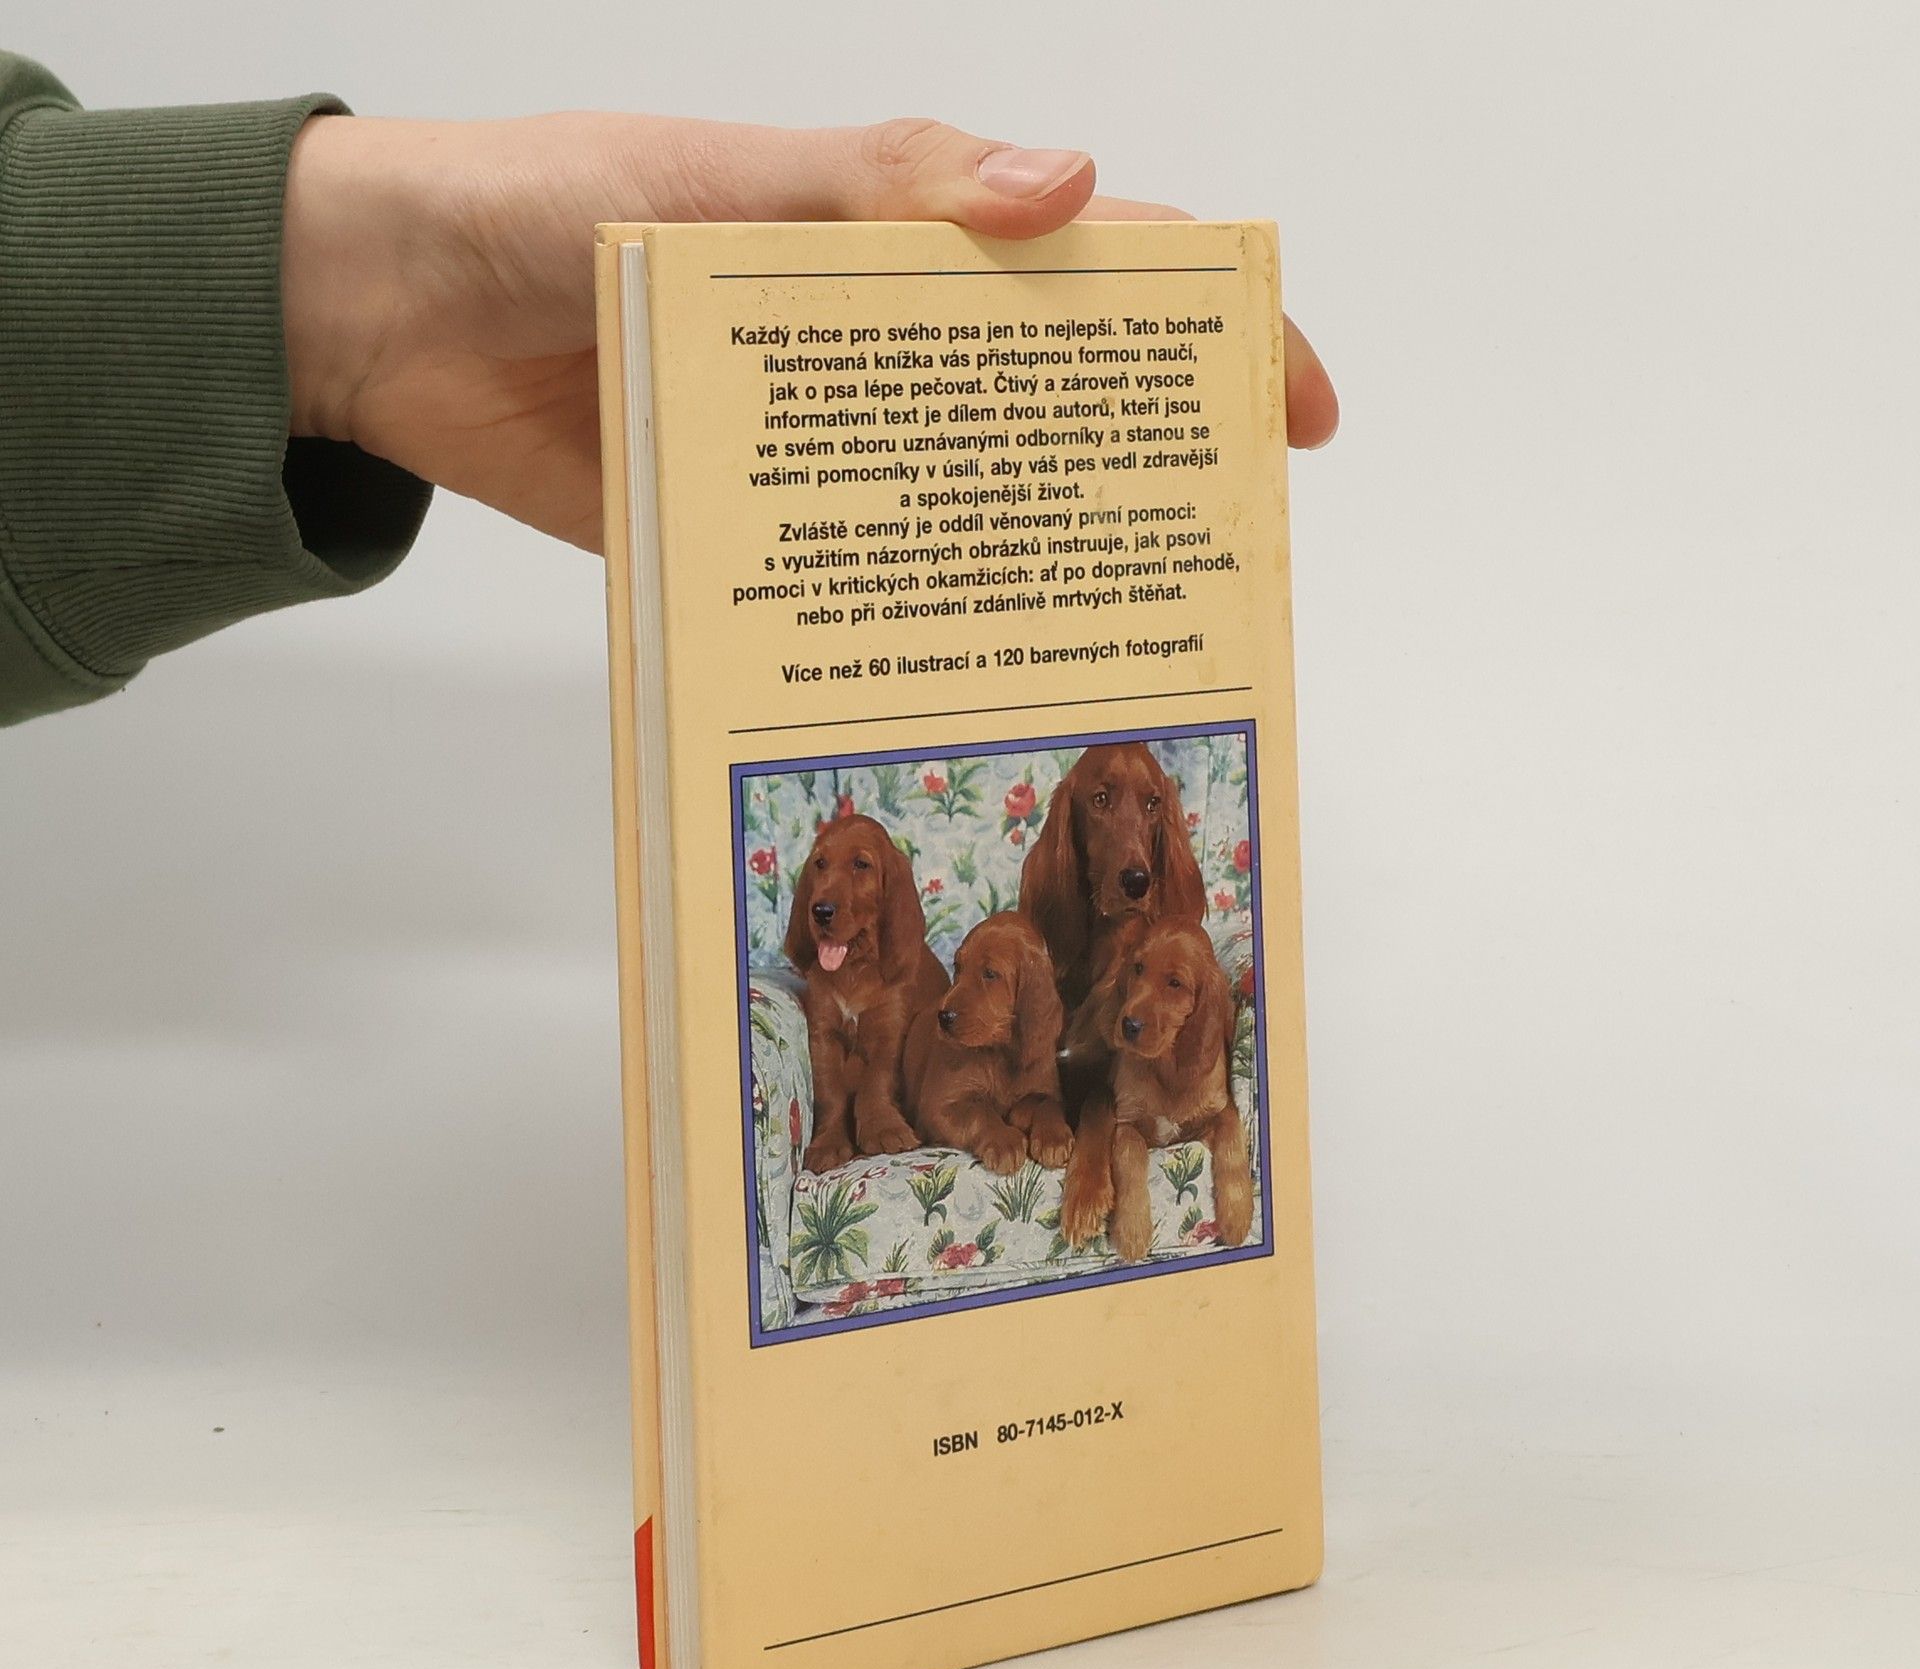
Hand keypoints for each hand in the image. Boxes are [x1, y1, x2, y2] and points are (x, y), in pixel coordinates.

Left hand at [282, 114, 1339, 551]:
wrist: (390, 318)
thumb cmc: (543, 211)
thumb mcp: (718, 181)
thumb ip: (878, 188)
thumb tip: (1068, 190)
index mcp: (893, 241)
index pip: (1084, 272)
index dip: (1203, 325)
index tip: (1287, 398)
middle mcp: (879, 352)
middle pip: (1045, 408)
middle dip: (1146, 468)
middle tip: (1220, 551)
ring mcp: (825, 458)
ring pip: (962, 508)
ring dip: (1041, 562)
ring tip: (1122, 632)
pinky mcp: (759, 540)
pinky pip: (855, 583)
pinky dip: (914, 620)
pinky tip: (974, 666)